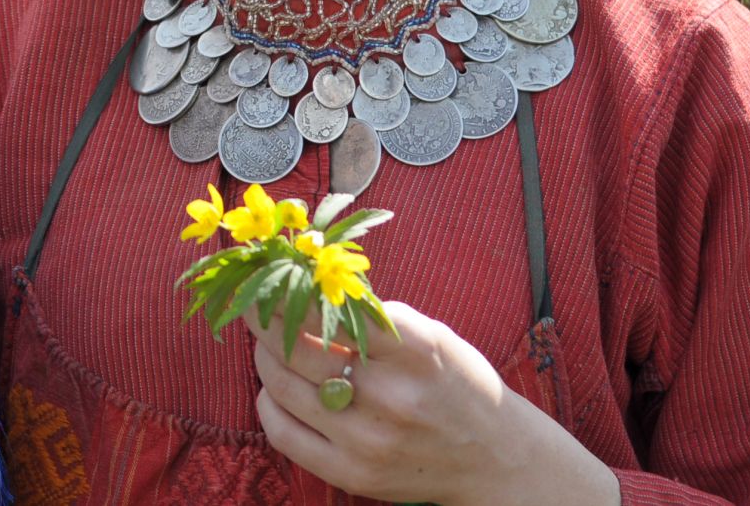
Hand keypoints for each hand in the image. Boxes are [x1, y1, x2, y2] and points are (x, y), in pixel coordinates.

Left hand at [247, 300, 617, 505]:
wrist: (494, 458)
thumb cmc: (455, 382)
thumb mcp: (429, 333)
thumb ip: (372, 314)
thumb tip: (307, 286)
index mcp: (414, 348)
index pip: (330, 309)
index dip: (289, 289)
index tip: (269, 275)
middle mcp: (390, 395)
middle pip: (295, 347)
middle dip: (263, 319)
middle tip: (255, 304)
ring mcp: (368, 440)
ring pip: (281, 387)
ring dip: (264, 358)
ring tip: (267, 344)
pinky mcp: (353, 474)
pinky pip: (283, 433)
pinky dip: (268, 403)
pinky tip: (275, 388)